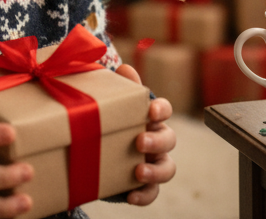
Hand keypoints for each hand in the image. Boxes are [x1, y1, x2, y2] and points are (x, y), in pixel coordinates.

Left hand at [115, 63, 177, 205]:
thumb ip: (121, 87)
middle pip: (170, 139)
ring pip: (167, 168)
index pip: (164, 109)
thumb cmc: (110, 120)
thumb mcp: (113, 103)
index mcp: (151, 117)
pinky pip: (152, 193)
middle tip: (140, 141)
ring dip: (155, 171)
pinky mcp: (143, 185)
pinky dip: (144, 196)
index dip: (161, 109)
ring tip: (138, 173)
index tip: (151, 111)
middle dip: (157, 140)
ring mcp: (153, 163)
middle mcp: (157, 139)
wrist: (95, 149)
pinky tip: (131, 196)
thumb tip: (125, 69)